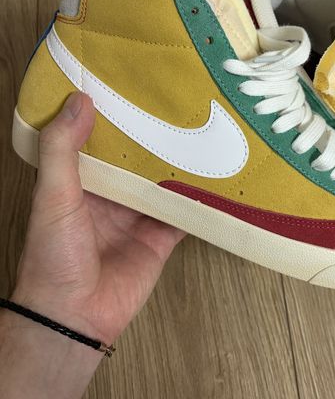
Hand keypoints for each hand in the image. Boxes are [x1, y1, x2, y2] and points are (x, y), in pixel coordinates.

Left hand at [14, 92, 184, 343]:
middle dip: (155, 136)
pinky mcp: (161, 237)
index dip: (113, 114)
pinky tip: (217, 177)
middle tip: (179, 102)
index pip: (99, 139)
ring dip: (181, 163)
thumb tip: (79, 100)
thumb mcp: (52, 195)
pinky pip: (184, 213)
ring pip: (164, 182)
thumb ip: (62, 150)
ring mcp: (138, 215)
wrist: (75, 316)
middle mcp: (112, 195)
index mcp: (81, 181)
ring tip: (205, 130)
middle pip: (138, 159)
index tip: (132, 83)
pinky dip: (200, 199)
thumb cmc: (53, 256)